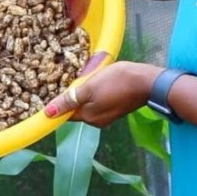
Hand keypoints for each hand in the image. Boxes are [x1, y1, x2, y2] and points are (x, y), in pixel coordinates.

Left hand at [44, 61, 161, 127]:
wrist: (148, 81)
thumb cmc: (117, 81)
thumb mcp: (90, 87)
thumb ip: (69, 100)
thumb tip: (48, 114)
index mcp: (89, 118)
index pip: (67, 113)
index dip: (61, 101)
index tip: (58, 87)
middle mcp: (98, 121)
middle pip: (78, 108)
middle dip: (75, 94)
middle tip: (76, 76)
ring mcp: (109, 115)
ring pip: (90, 103)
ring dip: (87, 91)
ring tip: (90, 75)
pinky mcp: (118, 108)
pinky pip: (101, 100)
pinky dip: (98, 91)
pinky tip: (102, 79)